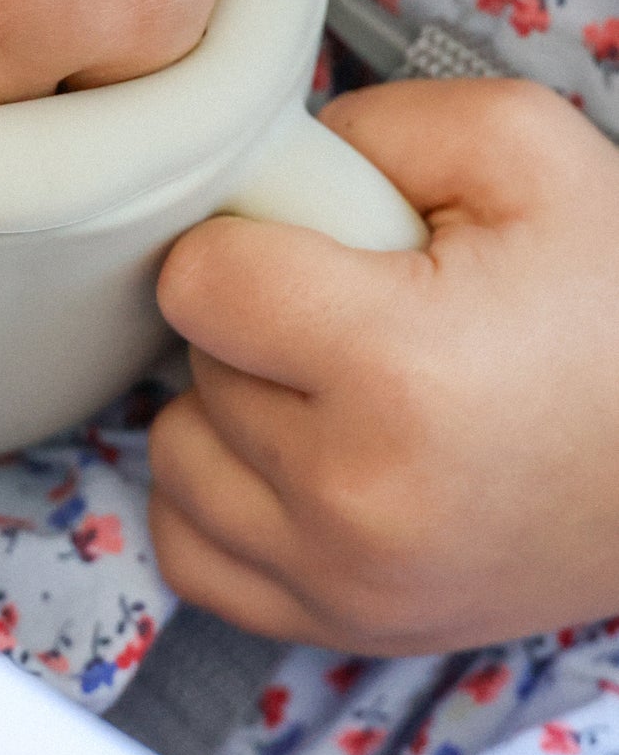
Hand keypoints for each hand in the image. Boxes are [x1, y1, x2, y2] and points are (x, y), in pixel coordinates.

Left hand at [149, 80, 618, 654]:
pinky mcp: (345, 628)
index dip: (248, 244)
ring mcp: (346, 580)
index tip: (311, 250)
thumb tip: (262, 169)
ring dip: (231, 413)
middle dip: (257, 326)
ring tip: (330, 389)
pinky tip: (294, 459)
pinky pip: (191, 551)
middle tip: (358, 319)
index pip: (197, 283)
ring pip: (178, 457)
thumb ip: (375, 126)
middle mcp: (354, 496)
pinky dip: (221, 501)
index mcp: (397, 369)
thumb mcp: (527, 151)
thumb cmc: (618, 306)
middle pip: (195, 365)